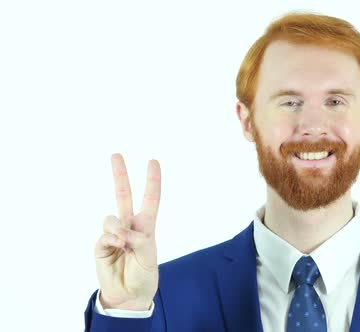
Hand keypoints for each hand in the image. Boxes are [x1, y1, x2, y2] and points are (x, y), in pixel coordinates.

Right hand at [94, 153, 160, 309]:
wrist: (129, 294)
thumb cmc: (144, 274)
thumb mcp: (149, 255)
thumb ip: (138, 239)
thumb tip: (120, 231)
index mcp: (146, 226)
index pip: (150, 199)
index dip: (152, 181)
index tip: (153, 161)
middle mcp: (129, 225)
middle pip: (123, 195)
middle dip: (120, 174)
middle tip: (116, 154)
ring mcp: (114, 234)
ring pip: (112, 217)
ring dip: (119, 229)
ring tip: (124, 244)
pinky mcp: (101, 244)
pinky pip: (105, 234)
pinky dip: (113, 240)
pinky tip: (117, 249)